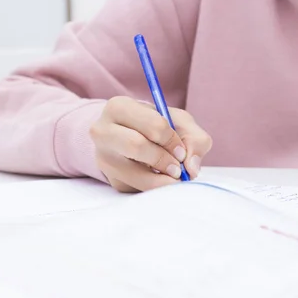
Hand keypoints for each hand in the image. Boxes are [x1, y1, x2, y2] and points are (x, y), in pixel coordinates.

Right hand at [90, 96, 212, 192]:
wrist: (133, 137)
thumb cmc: (158, 126)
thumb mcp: (180, 122)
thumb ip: (195, 139)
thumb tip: (192, 169)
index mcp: (119, 107)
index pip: (152, 124)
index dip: (172, 141)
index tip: (181, 151)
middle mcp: (103, 131)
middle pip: (136, 146)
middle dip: (164, 159)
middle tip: (178, 168)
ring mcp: (104, 158)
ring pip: (134, 175)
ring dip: (161, 180)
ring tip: (173, 177)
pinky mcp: (112, 180)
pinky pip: (137, 189)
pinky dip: (156, 188)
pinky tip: (160, 179)